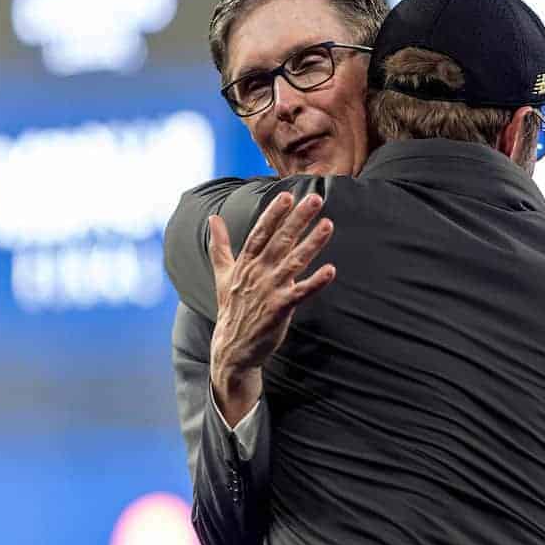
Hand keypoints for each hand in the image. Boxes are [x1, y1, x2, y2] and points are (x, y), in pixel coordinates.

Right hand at [208, 192, 335, 423]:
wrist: (231, 348)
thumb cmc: (231, 309)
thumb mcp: (222, 275)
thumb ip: (220, 245)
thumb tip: (212, 219)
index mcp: (245, 264)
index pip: (260, 233)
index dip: (273, 214)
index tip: (287, 195)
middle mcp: (257, 273)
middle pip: (280, 240)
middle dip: (298, 219)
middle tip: (315, 198)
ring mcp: (269, 290)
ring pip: (294, 262)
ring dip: (312, 243)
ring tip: (328, 224)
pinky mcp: (280, 308)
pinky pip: (301, 292)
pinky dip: (316, 281)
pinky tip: (331, 270)